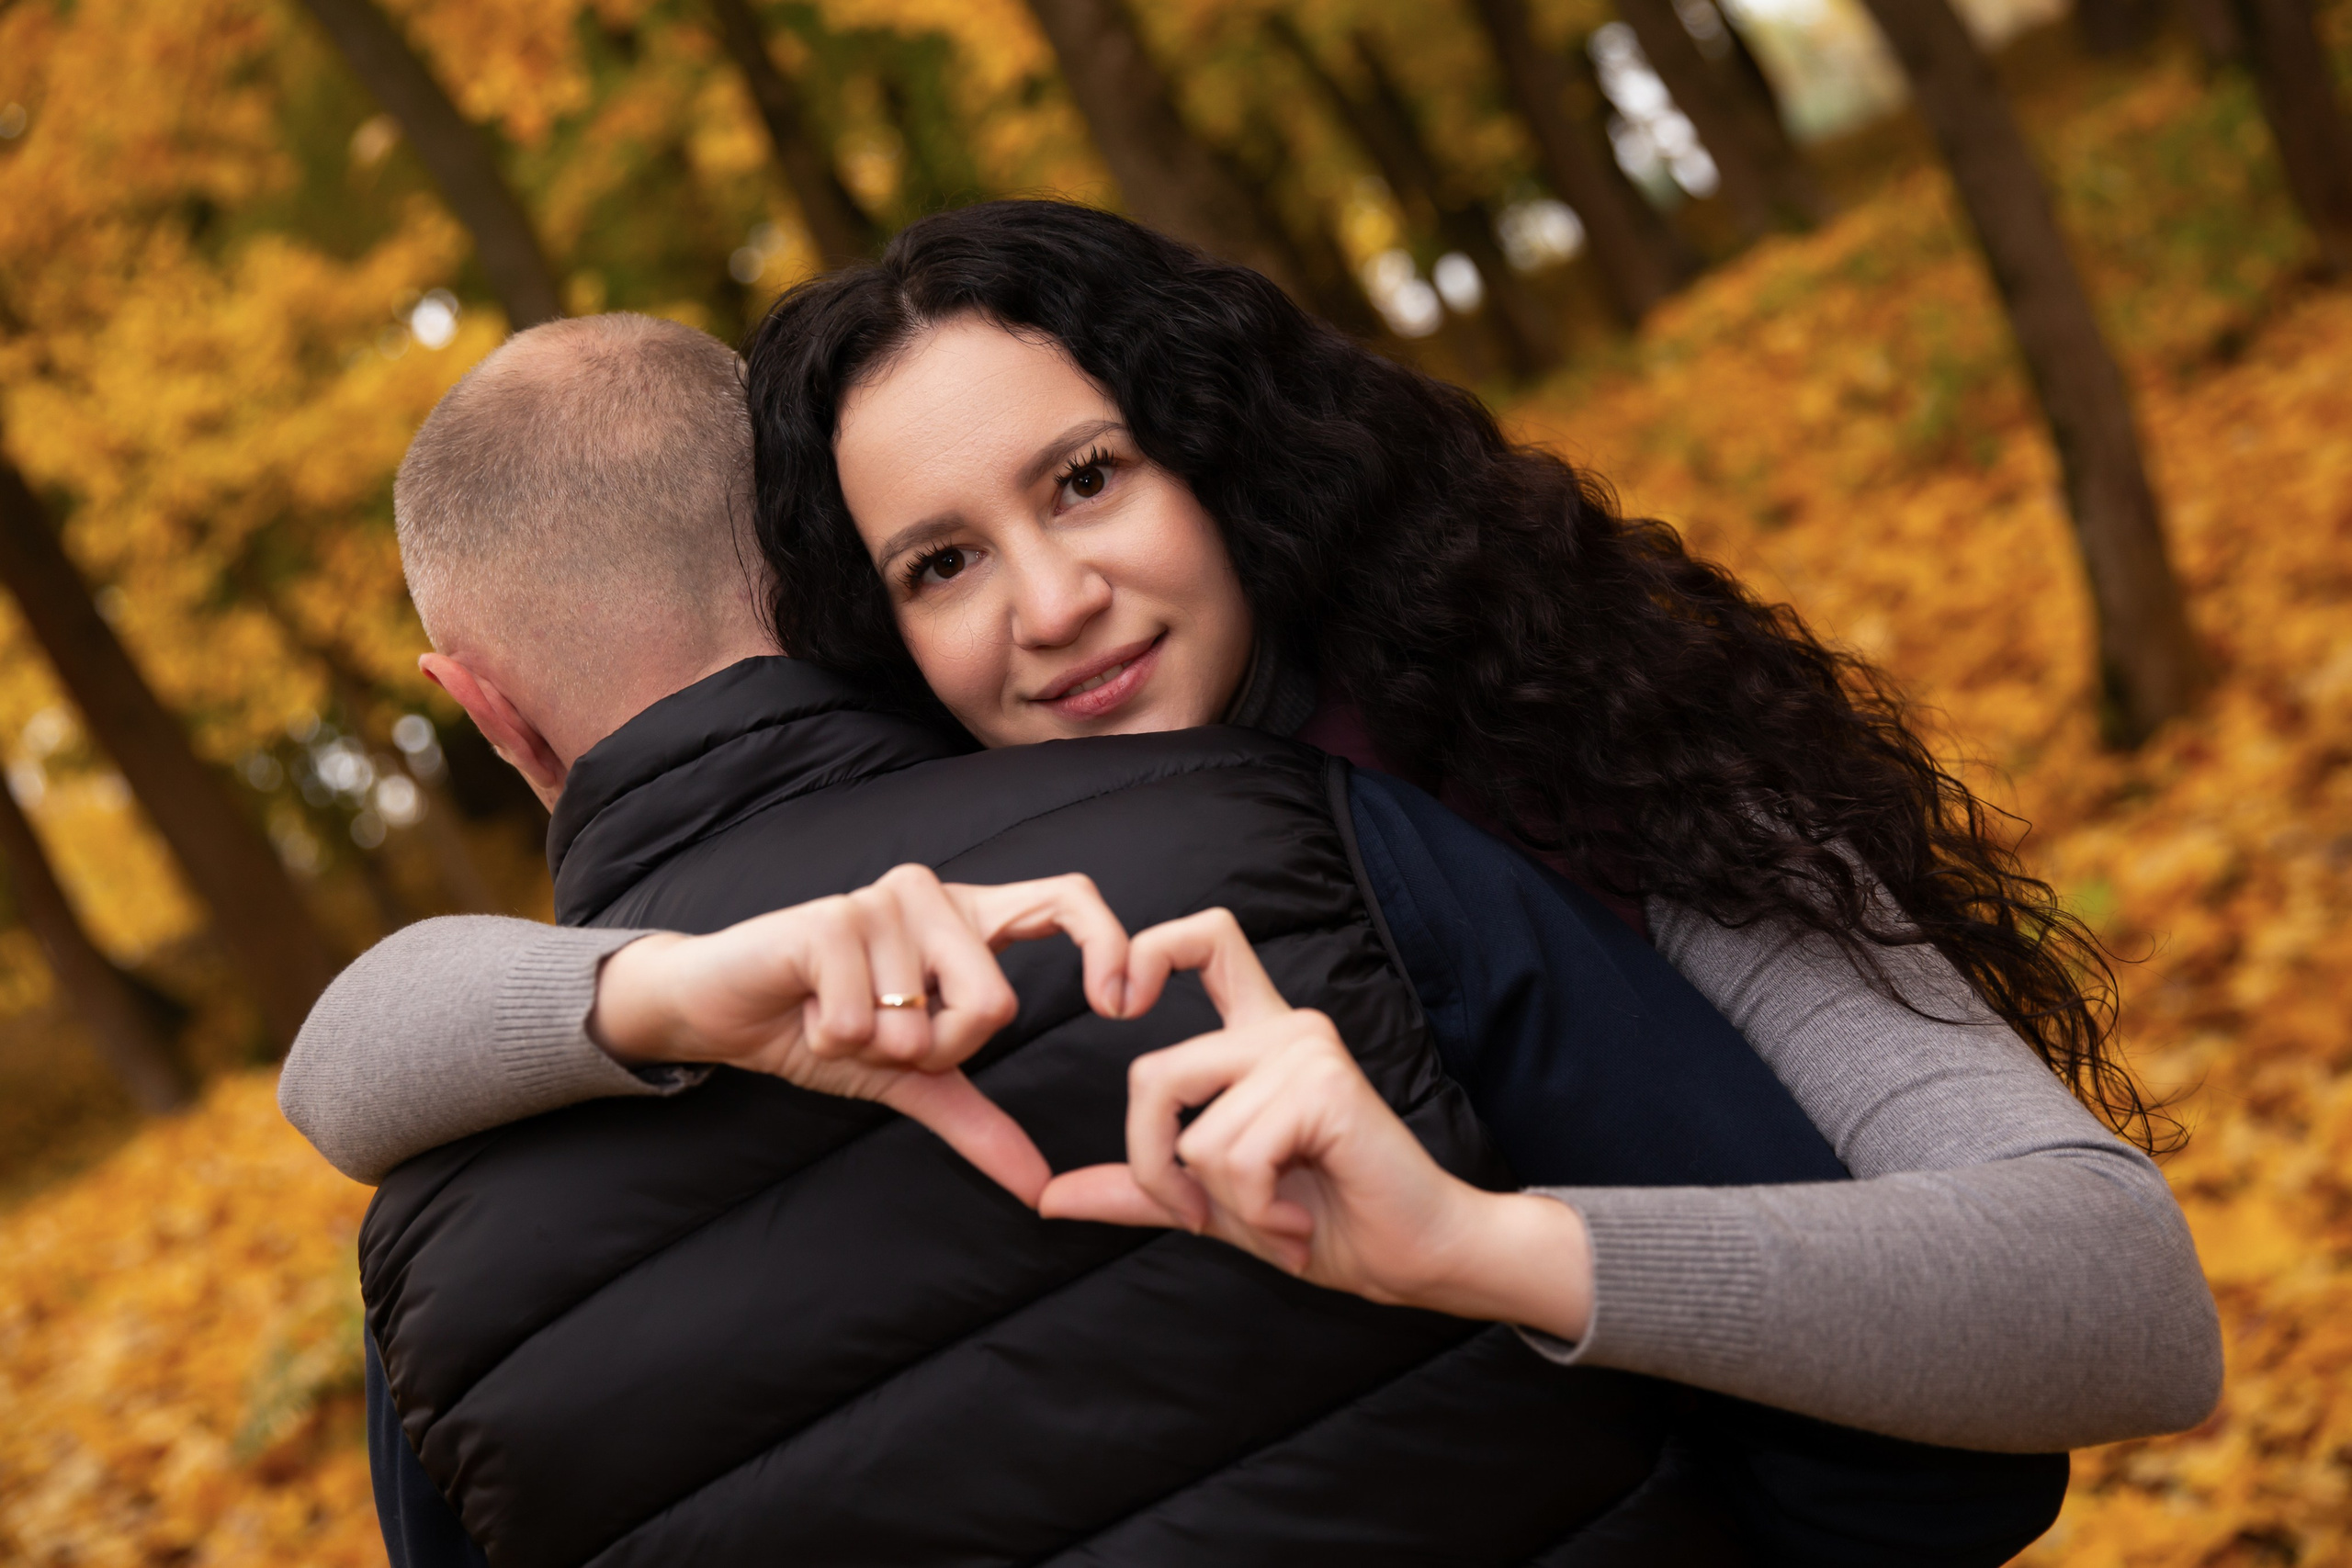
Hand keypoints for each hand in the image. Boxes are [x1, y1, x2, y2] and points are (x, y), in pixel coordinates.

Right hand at [589, 866, 1130, 1205]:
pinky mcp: (832, 919)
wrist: (721, 1011)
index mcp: (970, 921)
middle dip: (935, 1053)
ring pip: (925, 1021)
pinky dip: (833, 1039)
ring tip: (836, 1016)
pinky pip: (866, 1020)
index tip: (1121, 1006)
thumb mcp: (912, 1080)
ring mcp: (883, 900)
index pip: (1066, 898)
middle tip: (879, 1035)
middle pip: (995, 1006)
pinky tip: (806, 1010)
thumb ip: (980, 1123)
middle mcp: (936, 897)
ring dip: (873, 1048)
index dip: (1108, 944)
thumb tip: (1042, 1188)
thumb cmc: (821, 1027)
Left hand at [1038, 909, 1596, 1340]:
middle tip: (1201, 1217)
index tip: (1116, 1003)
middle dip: (1154, 1166)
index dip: (1150, 951)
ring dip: (1229, 1204)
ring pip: (1196, 1133)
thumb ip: (1141, 1189)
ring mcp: (1306, 1050)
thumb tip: (1047, 1197)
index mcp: (1258, 1039)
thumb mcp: (1214, 1204)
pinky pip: (1236, 1156)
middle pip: (1153, 1072)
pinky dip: (1258, 1212)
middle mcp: (1284, 1029)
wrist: (1415, 1259)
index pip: (1209, 940)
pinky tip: (1300, 1223)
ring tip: (1285, 1220)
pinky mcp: (1324, 1086)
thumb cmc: (1327, 1224)